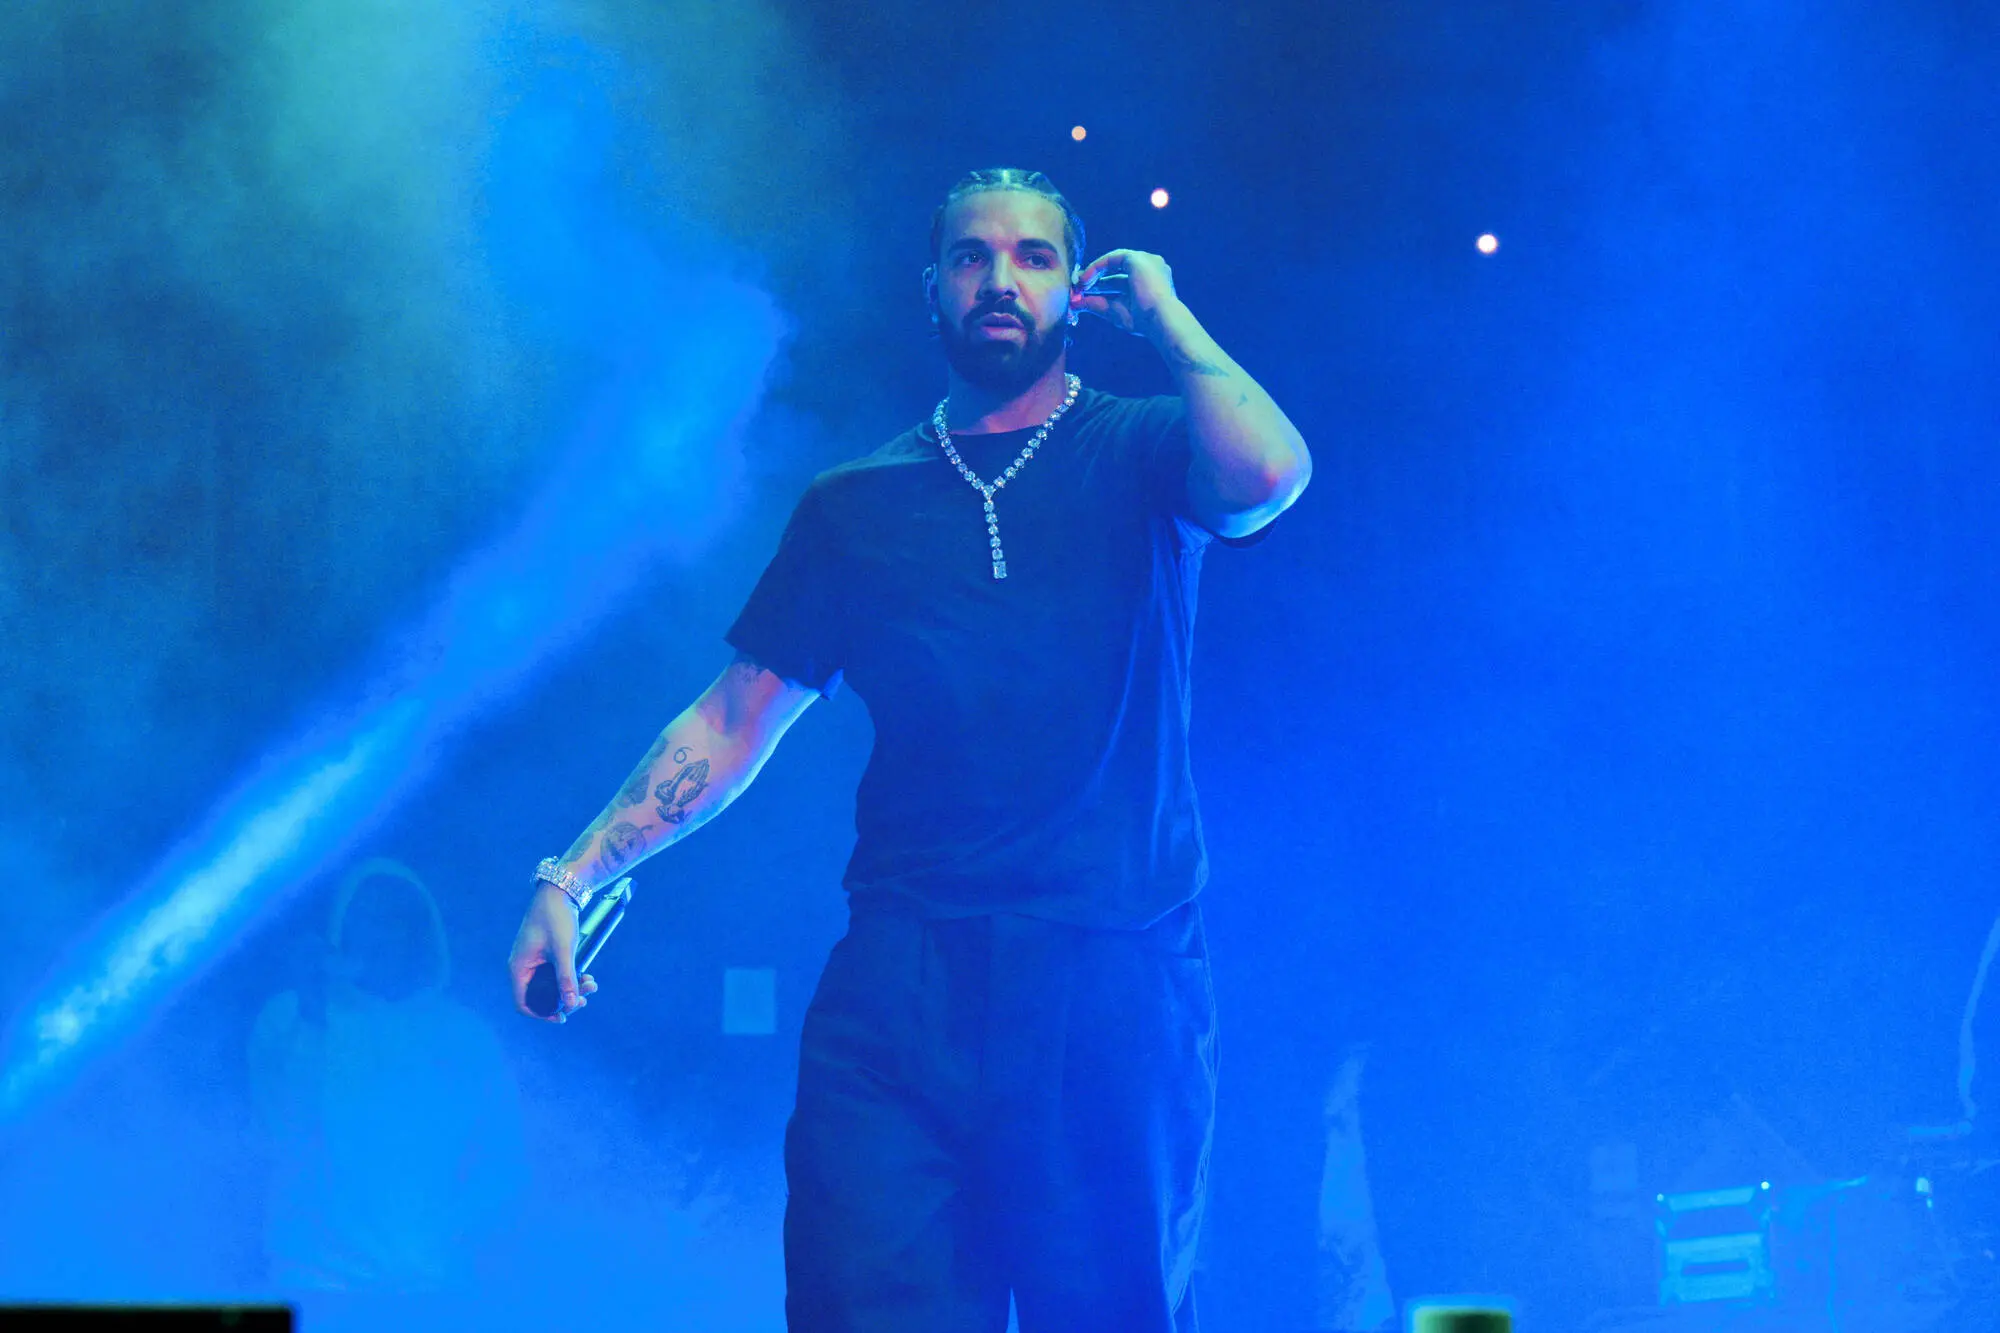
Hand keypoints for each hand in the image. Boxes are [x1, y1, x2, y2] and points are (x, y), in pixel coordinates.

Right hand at [508, 883, 598, 1022]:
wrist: (560, 890)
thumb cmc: (556, 917)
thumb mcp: (563, 950)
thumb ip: (567, 978)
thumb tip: (572, 1004)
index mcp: (519, 968)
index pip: (524, 1003)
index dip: (541, 1014)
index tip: (561, 1017)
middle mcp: (523, 967)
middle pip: (541, 996)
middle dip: (564, 1000)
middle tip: (585, 1000)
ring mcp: (534, 961)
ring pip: (551, 985)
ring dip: (571, 988)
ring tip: (592, 985)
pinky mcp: (545, 956)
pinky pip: (556, 974)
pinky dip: (571, 977)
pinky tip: (588, 977)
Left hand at [1072, 249, 1180, 339]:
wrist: (1161, 319)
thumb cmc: (1144, 320)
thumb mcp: (1116, 311)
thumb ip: (1097, 305)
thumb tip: (1075, 303)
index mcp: (1150, 282)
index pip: (1122, 280)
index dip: (1102, 285)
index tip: (1085, 293)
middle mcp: (1150, 268)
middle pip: (1117, 269)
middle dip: (1096, 278)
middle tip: (1078, 287)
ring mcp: (1146, 260)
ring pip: (1113, 261)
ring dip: (1094, 272)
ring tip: (1080, 285)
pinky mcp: (1137, 258)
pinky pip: (1112, 258)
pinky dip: (1097, 267)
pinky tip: (1086, 280)